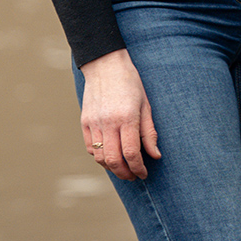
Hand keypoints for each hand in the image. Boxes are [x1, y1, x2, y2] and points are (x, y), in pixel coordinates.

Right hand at [79, 48, 160, 179]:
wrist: (105, 64)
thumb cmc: (130, 83)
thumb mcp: (146, 104)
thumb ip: (149, 132)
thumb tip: (155, 155)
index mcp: (126, 117)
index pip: (131, 153)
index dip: (138, 168)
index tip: (144, 173)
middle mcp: (108, 122)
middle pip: (114, 160)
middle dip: (125, 173)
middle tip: (134, 176)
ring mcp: (94, 122)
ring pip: (100, 157)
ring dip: (112, 168)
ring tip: (122, 169)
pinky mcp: (85, 121)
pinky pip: (90, 148)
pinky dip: (100, 157)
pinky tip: (110, 156)